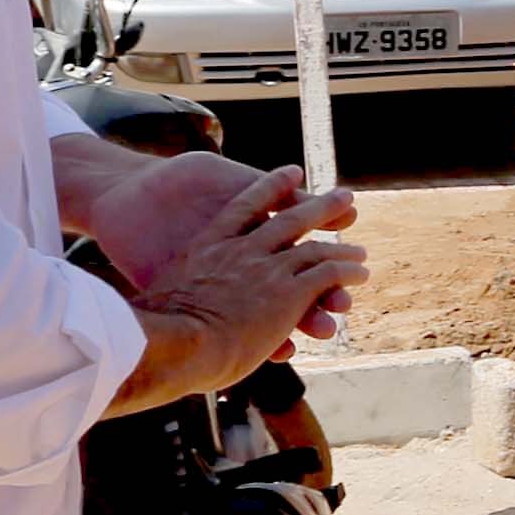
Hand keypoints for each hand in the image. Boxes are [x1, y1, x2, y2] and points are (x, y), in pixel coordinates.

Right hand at [109, 166, 366, 413]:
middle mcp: (241, 250)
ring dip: (342, 248)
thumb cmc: (153, 332)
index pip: (244, 207)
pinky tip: (360, 268)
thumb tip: (155, 319)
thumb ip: (166, 300)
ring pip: (315, 245)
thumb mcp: (155, 303)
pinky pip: (326, 272)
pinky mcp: (290, 290)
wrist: (172, 343)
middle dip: (320, 208)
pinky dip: (345, 267)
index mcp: (208, 247)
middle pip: (289, 218)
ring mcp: (267, 268)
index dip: (270, 187)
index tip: (292, 172)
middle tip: (346, 199)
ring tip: (360, 252)